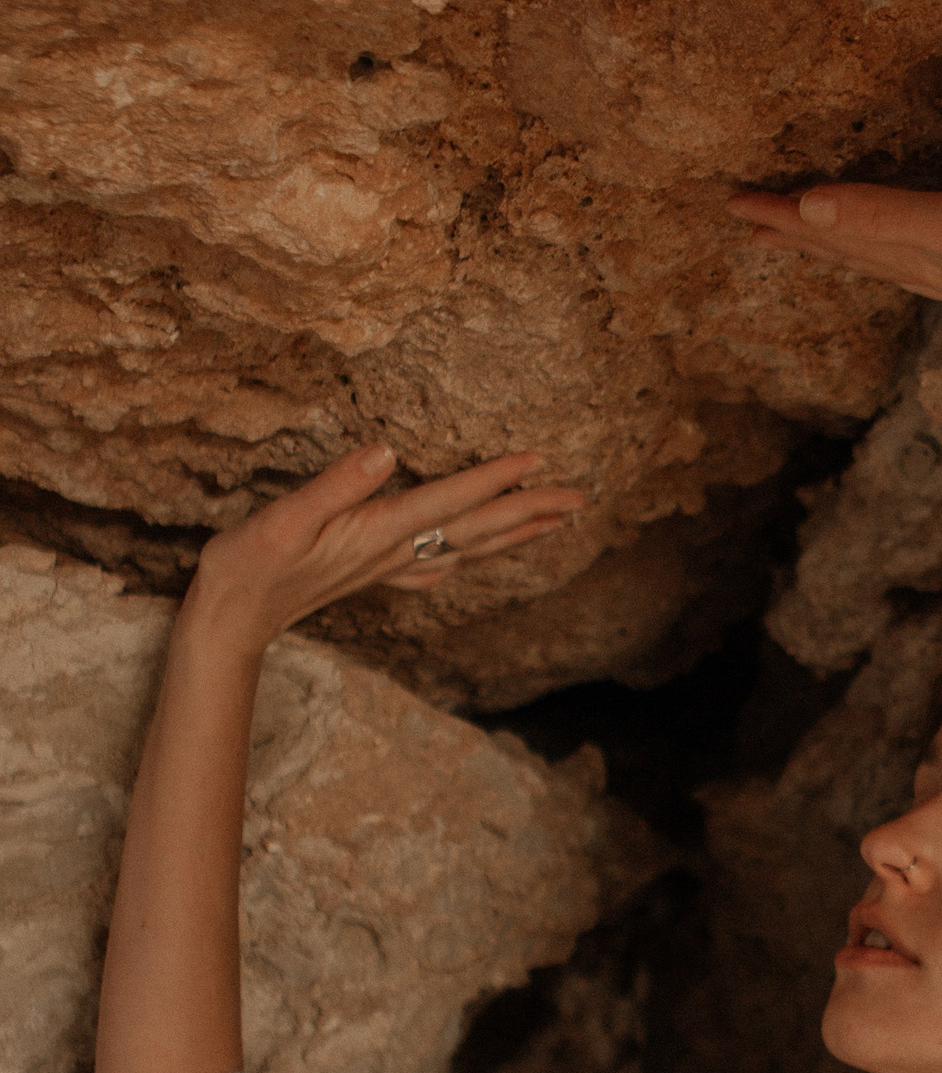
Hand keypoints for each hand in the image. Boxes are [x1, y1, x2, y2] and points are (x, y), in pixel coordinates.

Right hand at [185, 444, 586, 652]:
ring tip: (555, 522)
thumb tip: (386, 451)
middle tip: (582, 498)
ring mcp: (384, 567)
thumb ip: (337, 484)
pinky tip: (470, 560)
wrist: (228, 621)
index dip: (496, 478)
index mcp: (376, 532)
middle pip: (475, 530)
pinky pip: (436, 565)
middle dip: (530, 511)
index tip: (540, 459)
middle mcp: (391, 552)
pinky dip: (468, 558)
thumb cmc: (248, 566)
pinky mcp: (369, 574)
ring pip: (466, 549)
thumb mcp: (284, 519)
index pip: (449, 500)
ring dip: (514, 534)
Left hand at [726, 183, 941, 323]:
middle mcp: (939, 272)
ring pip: (894, 260)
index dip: (784, 221)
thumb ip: (882, 217)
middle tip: (756, 222)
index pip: (836, 239)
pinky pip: (938, 259)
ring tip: (823, 237)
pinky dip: (913, 252)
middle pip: (855, 254)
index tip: (734, 206)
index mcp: (920, 258)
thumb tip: (806, 211)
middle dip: (805, 237)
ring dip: (853, 247)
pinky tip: (932, 262)